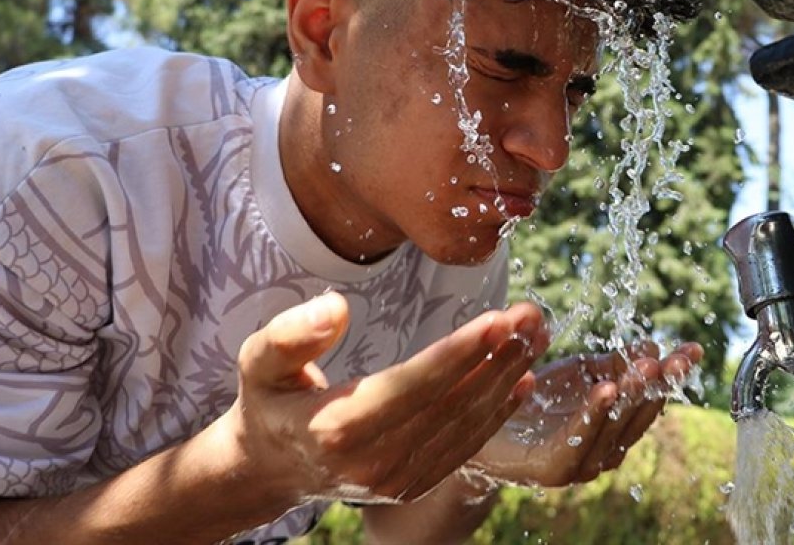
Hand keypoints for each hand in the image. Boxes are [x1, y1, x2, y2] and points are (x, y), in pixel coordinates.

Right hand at [221, 293, 548, 504]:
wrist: (271, 465)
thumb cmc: (270, 398)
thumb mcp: (257, 361)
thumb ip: (290, 335)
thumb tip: (336, 308)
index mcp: (337, 428)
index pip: (413, 385)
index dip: (459, 352)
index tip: (498, 319)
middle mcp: (373, 462)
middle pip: (450, 403)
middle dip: (498, 356)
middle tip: (532, 315)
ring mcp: (397, 479)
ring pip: (466, 424)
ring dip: (507, 378)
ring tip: (536, 336)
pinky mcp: (414, 486)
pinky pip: (465, 446)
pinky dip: (498, 413)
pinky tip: (523, 379)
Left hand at [468, 339, 702, 486]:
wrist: (475, 421)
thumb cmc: (533, 397)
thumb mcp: (579, 371)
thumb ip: (613, 362)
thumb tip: (651, 346)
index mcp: (615, 423)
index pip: (650, 398)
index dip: (673, 376)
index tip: (693, 350)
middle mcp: (606, 447)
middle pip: (638, 416)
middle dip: (657, 386)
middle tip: (670, 359)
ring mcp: (582, 462)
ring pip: (614, 429)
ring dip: (631, 397)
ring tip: (645, 369)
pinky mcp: (554, 468)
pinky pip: (579, 440)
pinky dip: (595, 414)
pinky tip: (607, 389)